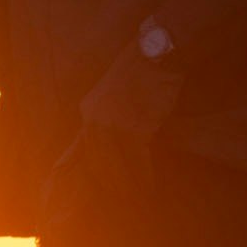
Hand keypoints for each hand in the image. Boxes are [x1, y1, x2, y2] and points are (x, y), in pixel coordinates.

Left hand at [47, 37, 181, 224]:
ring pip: (116, 161)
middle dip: (109, 182)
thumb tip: (116, 144)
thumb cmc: (145, 72)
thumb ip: (111, 117)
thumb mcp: (116, 93)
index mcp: (89, 110)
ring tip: (137, 193)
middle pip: (97, 160)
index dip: (96, 172)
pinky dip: (141, 170)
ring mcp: (114, 119)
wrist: (160, 49)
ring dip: (127, 180)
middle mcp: (95, 116)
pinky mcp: (135, 120)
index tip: (104, 188)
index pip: (86, 150)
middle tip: (121, 198)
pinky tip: (147, 179)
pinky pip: (135, 154)